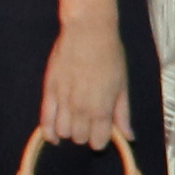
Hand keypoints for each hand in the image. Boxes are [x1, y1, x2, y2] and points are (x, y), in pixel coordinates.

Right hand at [39, 16, 133, 152]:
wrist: (87, 32)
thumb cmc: (110, 56)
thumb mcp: (122, 86)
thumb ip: (122, 114)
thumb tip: (129, 137)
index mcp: (102, 108)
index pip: (98, 141)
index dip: (101, 140)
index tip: (103, 133)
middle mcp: (81, 108)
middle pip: (79, 138)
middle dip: (86, 134)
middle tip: (90, 123)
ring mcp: (63, 101)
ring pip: (63, 132)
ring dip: (69, 131)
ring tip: (75, 120)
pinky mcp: (48, 91)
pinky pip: (45, 120)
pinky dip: (48, 132)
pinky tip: (54, 136)